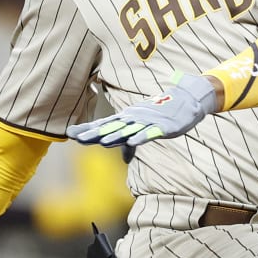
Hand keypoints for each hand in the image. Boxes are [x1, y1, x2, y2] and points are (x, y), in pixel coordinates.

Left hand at [67, 71, 221, 147]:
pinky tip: (131, 142)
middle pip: (111, 128)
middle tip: (78, 138)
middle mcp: (133, 119)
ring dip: (114, 135)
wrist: (187, 99)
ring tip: (100, 141)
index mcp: (127, 120)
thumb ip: (132, 145)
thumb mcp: (145, 129)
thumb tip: (124, 159)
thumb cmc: (163, 113)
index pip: (104, 125)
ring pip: (128, 130)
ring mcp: (147, 122)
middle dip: (95, 133)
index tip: (69, 134)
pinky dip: (141, 137)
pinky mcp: (162, 127)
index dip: (88, 130)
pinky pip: (150, 133)